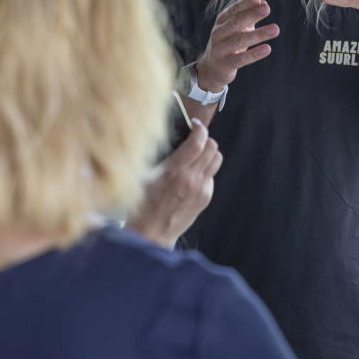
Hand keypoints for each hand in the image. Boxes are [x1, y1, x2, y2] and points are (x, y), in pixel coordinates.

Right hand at [125, 120, 221, 247]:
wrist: (151, 233)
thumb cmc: (142, 205)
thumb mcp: (142, 175)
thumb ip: (157, 156)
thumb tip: (167, 138)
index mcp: (174, 170)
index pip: (198, 141)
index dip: (199, 128)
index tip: (194, 124)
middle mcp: (191, 179)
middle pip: (212, 147)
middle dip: (205, 138)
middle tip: (195, 138)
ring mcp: (201, 189)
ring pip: (217, 160)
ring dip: (209, 153)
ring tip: (197, 154)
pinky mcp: (205, 198)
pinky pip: (212, 176)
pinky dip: (206, 170)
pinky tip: (192, 174)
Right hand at [196, 0, 279, 90]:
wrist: (212, 68)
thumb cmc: (228, 43)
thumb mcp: (237, 29)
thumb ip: (249, 16)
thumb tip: (264, 3)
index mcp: (221, 21)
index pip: (234, 10)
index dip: (245, 4)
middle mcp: (218, 33)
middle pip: (235, 22)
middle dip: (252, 14)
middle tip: (267, 9)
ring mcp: (220, 49)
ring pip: (239, 40)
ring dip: (258, 34)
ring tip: (276, 29)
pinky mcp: (225, 64)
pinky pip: (241, 59)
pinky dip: (255, 54)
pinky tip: (267, 49)